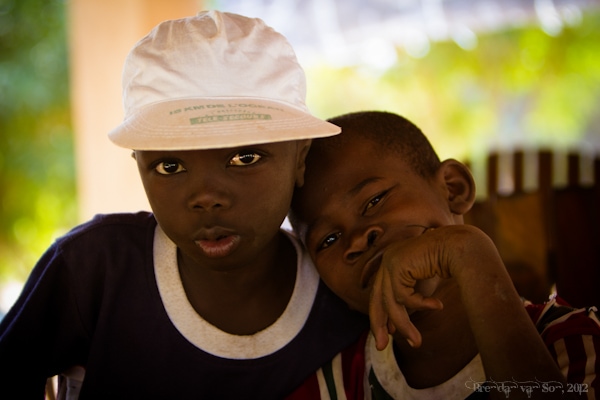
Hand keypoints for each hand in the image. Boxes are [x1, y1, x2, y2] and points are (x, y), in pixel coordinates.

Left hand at [370, 227, 454, 349]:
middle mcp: (388, 260)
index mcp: (392, 262)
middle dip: (379, 324)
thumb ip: (408, 297)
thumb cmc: (447, 263)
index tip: (386, 333)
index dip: (381, 314)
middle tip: (382, 346)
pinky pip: (404, 297)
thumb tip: (396, 324)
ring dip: (404, 325)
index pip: (379, 292)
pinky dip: (421, 305)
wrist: (459, 245)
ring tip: (417, 341)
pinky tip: (437, 305)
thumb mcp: (422, 284)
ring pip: (391, 302)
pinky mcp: (397, 265)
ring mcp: (390, 261)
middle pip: (376, 298)